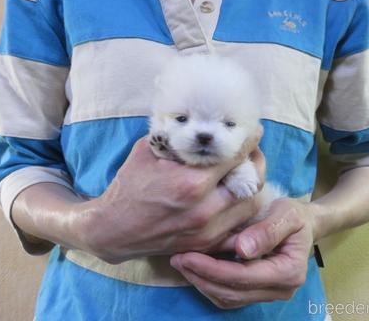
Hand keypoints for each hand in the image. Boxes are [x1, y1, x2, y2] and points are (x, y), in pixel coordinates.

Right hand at [77, 128, 264, 263]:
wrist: (113, 230)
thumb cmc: (129, 186)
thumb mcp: (148, 151)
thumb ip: (179, 138)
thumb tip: (201, 125)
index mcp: (191, 183)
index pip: (234, 156)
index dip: (248, 140)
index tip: (254, 131)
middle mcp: (205, 210)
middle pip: (251, 182)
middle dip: (255, 162)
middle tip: (250, 152)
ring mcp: (207, 231)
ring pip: (250, 204)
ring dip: (250, 185)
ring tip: (242, 173)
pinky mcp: (206, 243)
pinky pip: (238, 222)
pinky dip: (239, 206)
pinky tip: (231, 194)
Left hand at [170, 198, 321, 308]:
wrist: (303, 224)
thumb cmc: (295, 216)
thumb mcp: (286, 213)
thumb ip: (267, 230)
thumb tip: (242, 250)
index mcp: (289, 272)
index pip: (244, 277)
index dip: (212, 269)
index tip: (186, 256)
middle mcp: (280, 290)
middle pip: (233, 292)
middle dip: (201, 277)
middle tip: (176, 258)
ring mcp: (269, 294)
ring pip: (229, 299)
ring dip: (202, 283)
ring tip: (181, 263)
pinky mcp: (258, 292)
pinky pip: (230, 297)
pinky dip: (210, 285)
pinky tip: (195, 268)